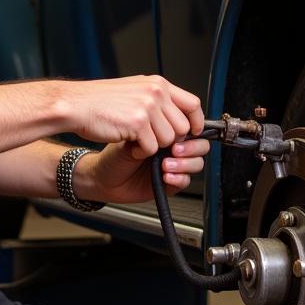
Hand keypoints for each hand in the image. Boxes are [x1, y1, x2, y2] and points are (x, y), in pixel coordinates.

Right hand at [58, 75, 204, 156]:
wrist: (75, 105)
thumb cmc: (99, 101)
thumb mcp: (133, 90)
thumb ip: (156, 99)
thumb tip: (177, 115)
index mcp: (157, 83)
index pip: (192, 103)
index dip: (196, 122)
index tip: (193, 133)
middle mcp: (156, 92)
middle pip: (182, 127)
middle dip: (170, 139)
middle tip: (151, 140)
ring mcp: (148, 106)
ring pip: (169, 140)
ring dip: (154, 145)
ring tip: (136, 139)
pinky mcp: (138, 123)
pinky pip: (152, 148)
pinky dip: (141, 152)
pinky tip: (129, 144)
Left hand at [75, 137, 211, 205]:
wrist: (103, 176)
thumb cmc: (114, 152)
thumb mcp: (133, 132)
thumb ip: (153, 126)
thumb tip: (172, 125)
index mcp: (166, 127)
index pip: (193, 122)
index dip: (196, 124)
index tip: (190, 129)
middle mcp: (173, 145)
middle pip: (201, 143)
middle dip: (191, 146)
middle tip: (175, 148)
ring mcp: (173, 163)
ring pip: (197, 162)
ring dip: (185, 163)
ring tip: (166, 164)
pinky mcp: (170, 182)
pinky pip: (185, 180)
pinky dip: (178, 177)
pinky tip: (165, 175)